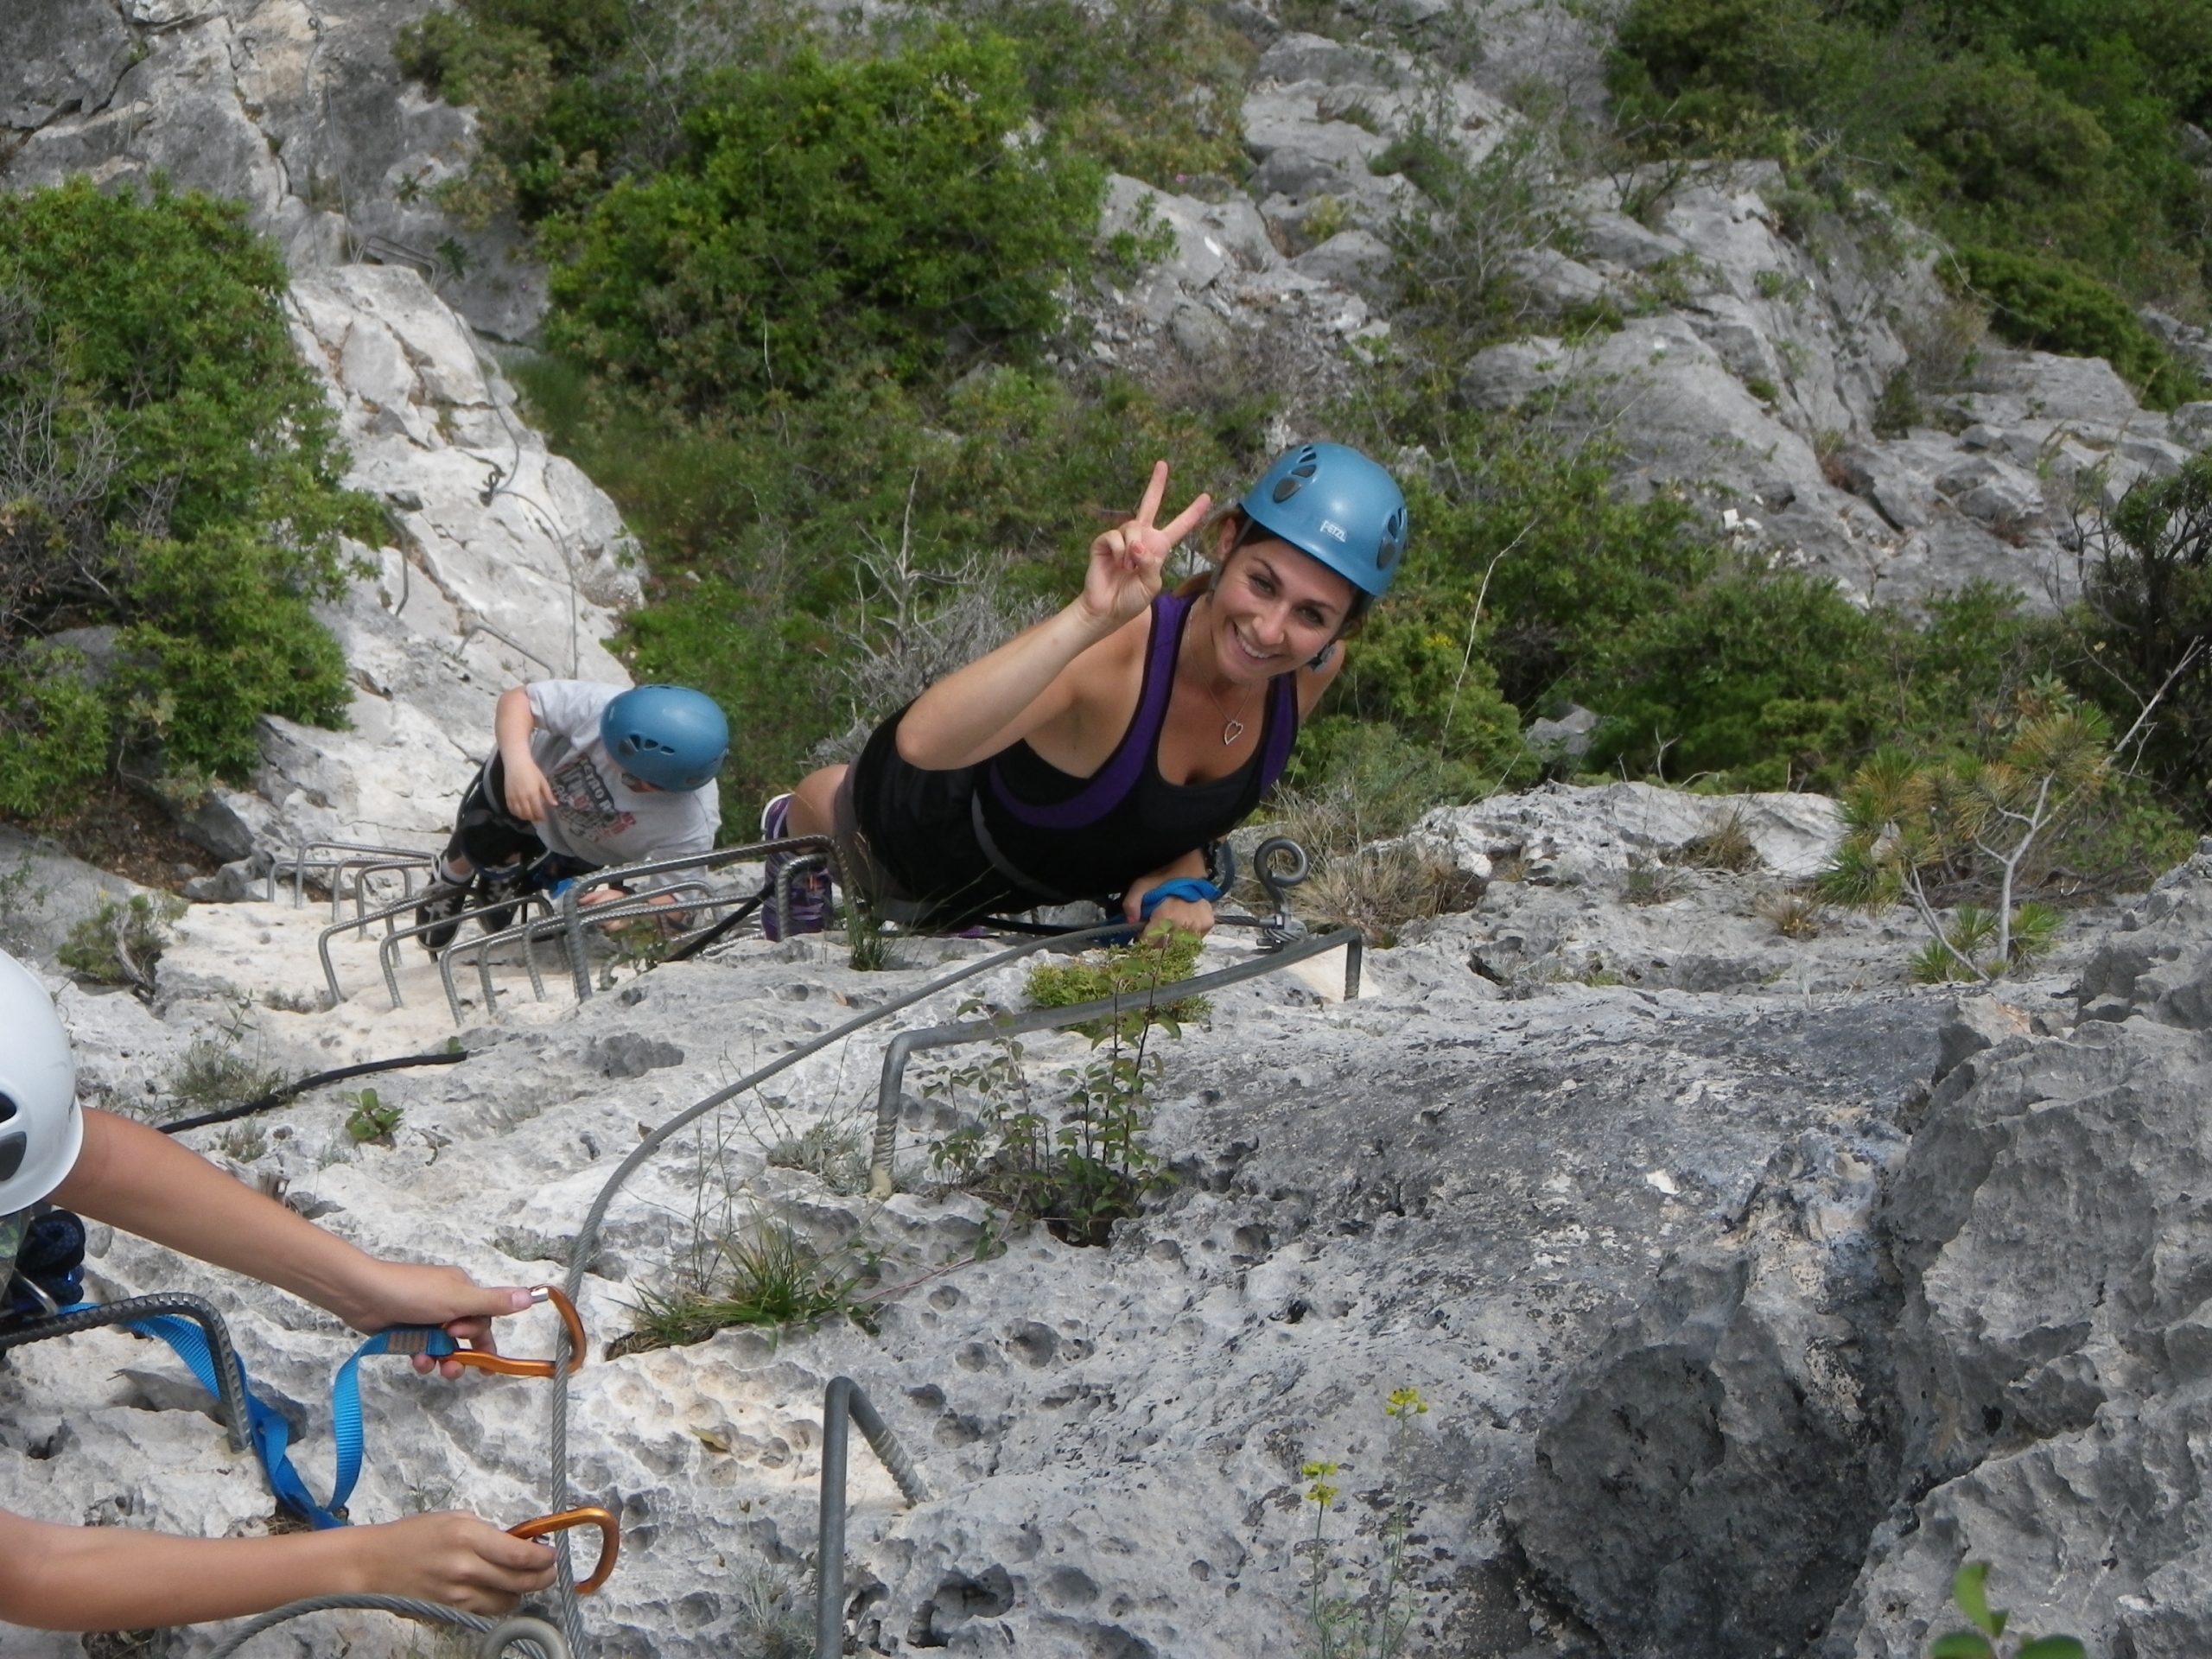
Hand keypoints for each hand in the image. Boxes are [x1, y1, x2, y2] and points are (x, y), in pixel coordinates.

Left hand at [325, 1262, 538, 1379]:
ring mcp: (426, 1318)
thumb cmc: (413, 1293)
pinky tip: (415, 1358)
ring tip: (430, 1365)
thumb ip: (493, 1302)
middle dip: (462, 1353)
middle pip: (466, 1336)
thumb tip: (532, 1296)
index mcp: (462, 1290)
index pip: (484, 1319)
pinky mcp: (407, 1331)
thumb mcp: (458, 1299)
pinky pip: (423, 1349)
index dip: (481, 1339)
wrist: (363, 1295)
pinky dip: (422, 1356)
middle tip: (452, 1365)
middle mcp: (447, 1303)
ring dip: (440, 1359)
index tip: (477, 1352)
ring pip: (444, 1346)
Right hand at [350, 1512, 557, 1613]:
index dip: (544, 1558)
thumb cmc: (415, 1534)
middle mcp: (466, 1568)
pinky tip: (498, 1589)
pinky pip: (487, 1611)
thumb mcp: (456, 1519)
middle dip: (542, 1577)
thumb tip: (521, 1544)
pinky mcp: (450, 1611)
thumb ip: (489, 1533)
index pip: (520, 1555)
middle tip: (548, 1570)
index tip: (553, 1554)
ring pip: (507, 1601)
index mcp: (468, 1537)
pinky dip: (499, 1602)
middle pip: (521, 1582)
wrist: (375, 1563)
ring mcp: (458, 1595)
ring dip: (522, 1591)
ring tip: (523, 1578)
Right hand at [502, 757, 554, 820]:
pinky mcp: (507, 796)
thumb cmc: (532, 770)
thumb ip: (548, 794)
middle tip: (538, 818)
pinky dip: (516, 813)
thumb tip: (555, 804)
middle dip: (534, 818)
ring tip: (530, 816)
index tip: (545, 818)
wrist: (516, 762)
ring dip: (525, 817)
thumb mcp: (543, 781)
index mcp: (533, 794)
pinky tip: (520, 813)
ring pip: (518, 813)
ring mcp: (513, 797)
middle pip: (527, 814)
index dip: (541, 817)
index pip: (537, 811)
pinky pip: (510, 809)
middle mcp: (522, 798)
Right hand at [1079, 461, 1211, 631]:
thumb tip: (1137, 545)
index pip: (1179, 526)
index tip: (1206, 497)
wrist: (1107, 608)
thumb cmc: (1132, 599)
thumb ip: (1151, 563)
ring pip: (1132, 526)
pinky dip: (1118, 551)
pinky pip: (1114, 536)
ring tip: (1127, 568)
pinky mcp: (1104, 543)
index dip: (1192, 513)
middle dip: (1156, 484)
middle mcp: (1141, 538)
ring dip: (1132, 550)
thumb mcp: (1152, 585)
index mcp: (1158, 548)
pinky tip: (1116, 564)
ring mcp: (1122, 538)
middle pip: (1150, 504)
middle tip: (1163, 464)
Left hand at [1123, 880, 1215, 938]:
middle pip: (1163, 945)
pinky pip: (1192, 940)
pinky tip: (1182, 922)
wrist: (1191, 868)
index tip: (1143, 930)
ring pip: (1178, 945)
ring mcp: (1198, 927)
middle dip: (1156, 938)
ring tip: (1170, 921)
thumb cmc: (1165, 877)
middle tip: (1156, 924)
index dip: (1143, 937)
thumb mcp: (1142, 884)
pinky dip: (1184, 935)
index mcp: (1167, 916)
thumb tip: (1130, 922)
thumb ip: (1131, 903)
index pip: (1149, 942)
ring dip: (1170, 938)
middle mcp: (1185, 925)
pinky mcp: (1207, 926)